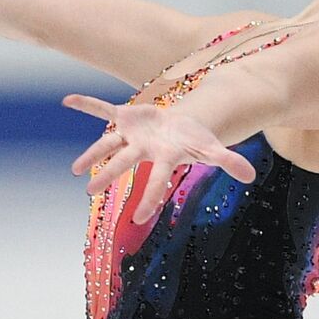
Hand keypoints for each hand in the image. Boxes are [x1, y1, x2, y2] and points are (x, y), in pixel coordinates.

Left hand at [62, 93, 257, 225]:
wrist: (180, 126)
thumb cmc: (194, 141)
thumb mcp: (212, 148)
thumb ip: (229, 162)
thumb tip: (251, 176)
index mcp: (163, 158)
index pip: (156, 180)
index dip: (150, 197)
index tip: (138, 218)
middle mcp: (143, 149)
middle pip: (124, 163)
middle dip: (108, 175)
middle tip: (89, 191)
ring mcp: (131, 134)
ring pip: (108, 142)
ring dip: (92, 153)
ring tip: (75, 170)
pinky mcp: (124, 117)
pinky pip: (102, 109)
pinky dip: (87, 104)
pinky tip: (67, 100)